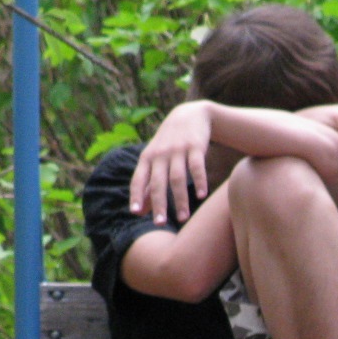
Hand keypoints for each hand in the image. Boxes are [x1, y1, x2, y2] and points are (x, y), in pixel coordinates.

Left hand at [130, 102, 212, 223]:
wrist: (191, 114)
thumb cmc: (169, 143)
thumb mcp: (155, 159)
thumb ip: (147, 185)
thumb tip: (139, 212)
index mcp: (147, 158)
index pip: (138, 179)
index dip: (136, 196)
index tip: (136, 213)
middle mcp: (160, 154)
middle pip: (157, 182)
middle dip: (158, 203)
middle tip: (159, 224)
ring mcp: (177, 150)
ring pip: (177, 178)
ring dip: (180, 199)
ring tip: (182, 218)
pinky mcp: (195, 147)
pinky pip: (196, 167)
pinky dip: (199, 181)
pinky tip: (201, 196)